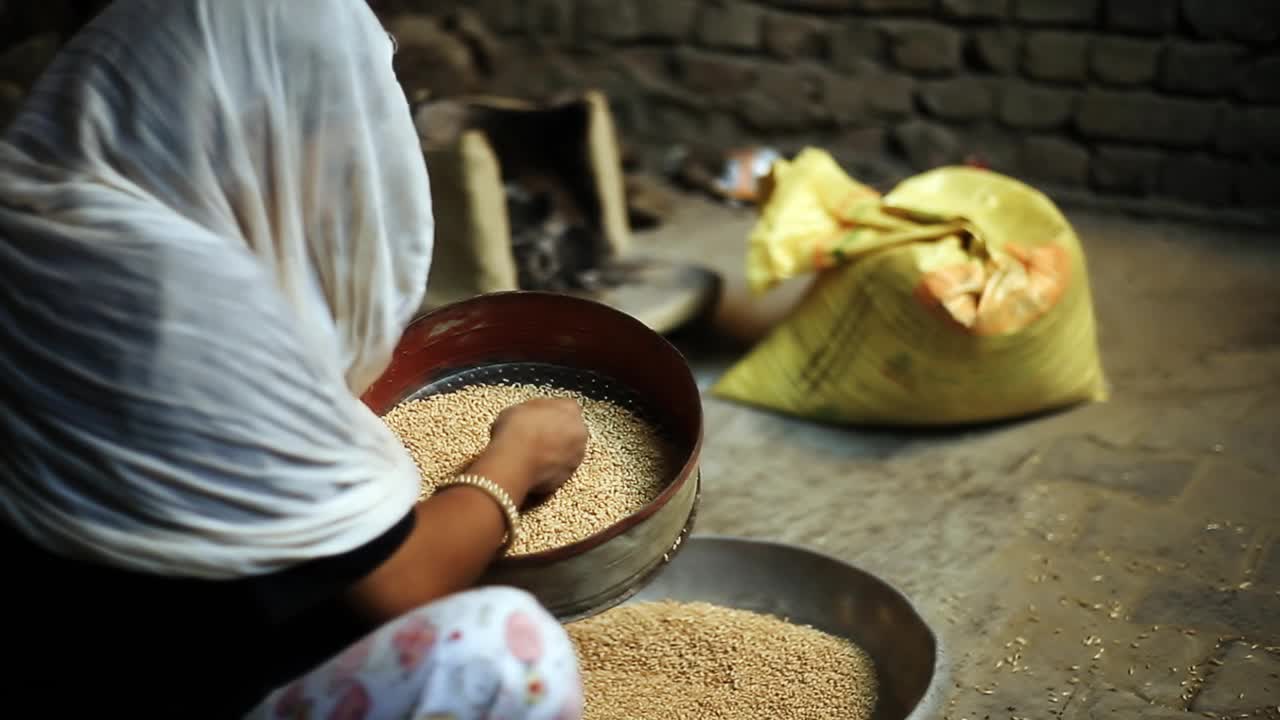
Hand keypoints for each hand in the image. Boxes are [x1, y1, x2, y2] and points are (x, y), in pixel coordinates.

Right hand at [472, 398, 587, 498]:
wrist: (513, 462)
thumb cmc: (517, 431)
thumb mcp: (518, 408)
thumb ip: (532, 411)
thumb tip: (529, 416)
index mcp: (571, 410)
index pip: (566, 407)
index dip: (548, 412)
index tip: (536, 416)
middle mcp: (579, 434)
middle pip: (569, 431)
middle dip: (555, 432)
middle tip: (534, 434)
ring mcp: (575, 458)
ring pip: (566, 452)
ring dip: (553, 452)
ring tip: (530, 453)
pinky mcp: (566, 478)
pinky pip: (557, 470)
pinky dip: (547, 469)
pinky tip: (530, 467)